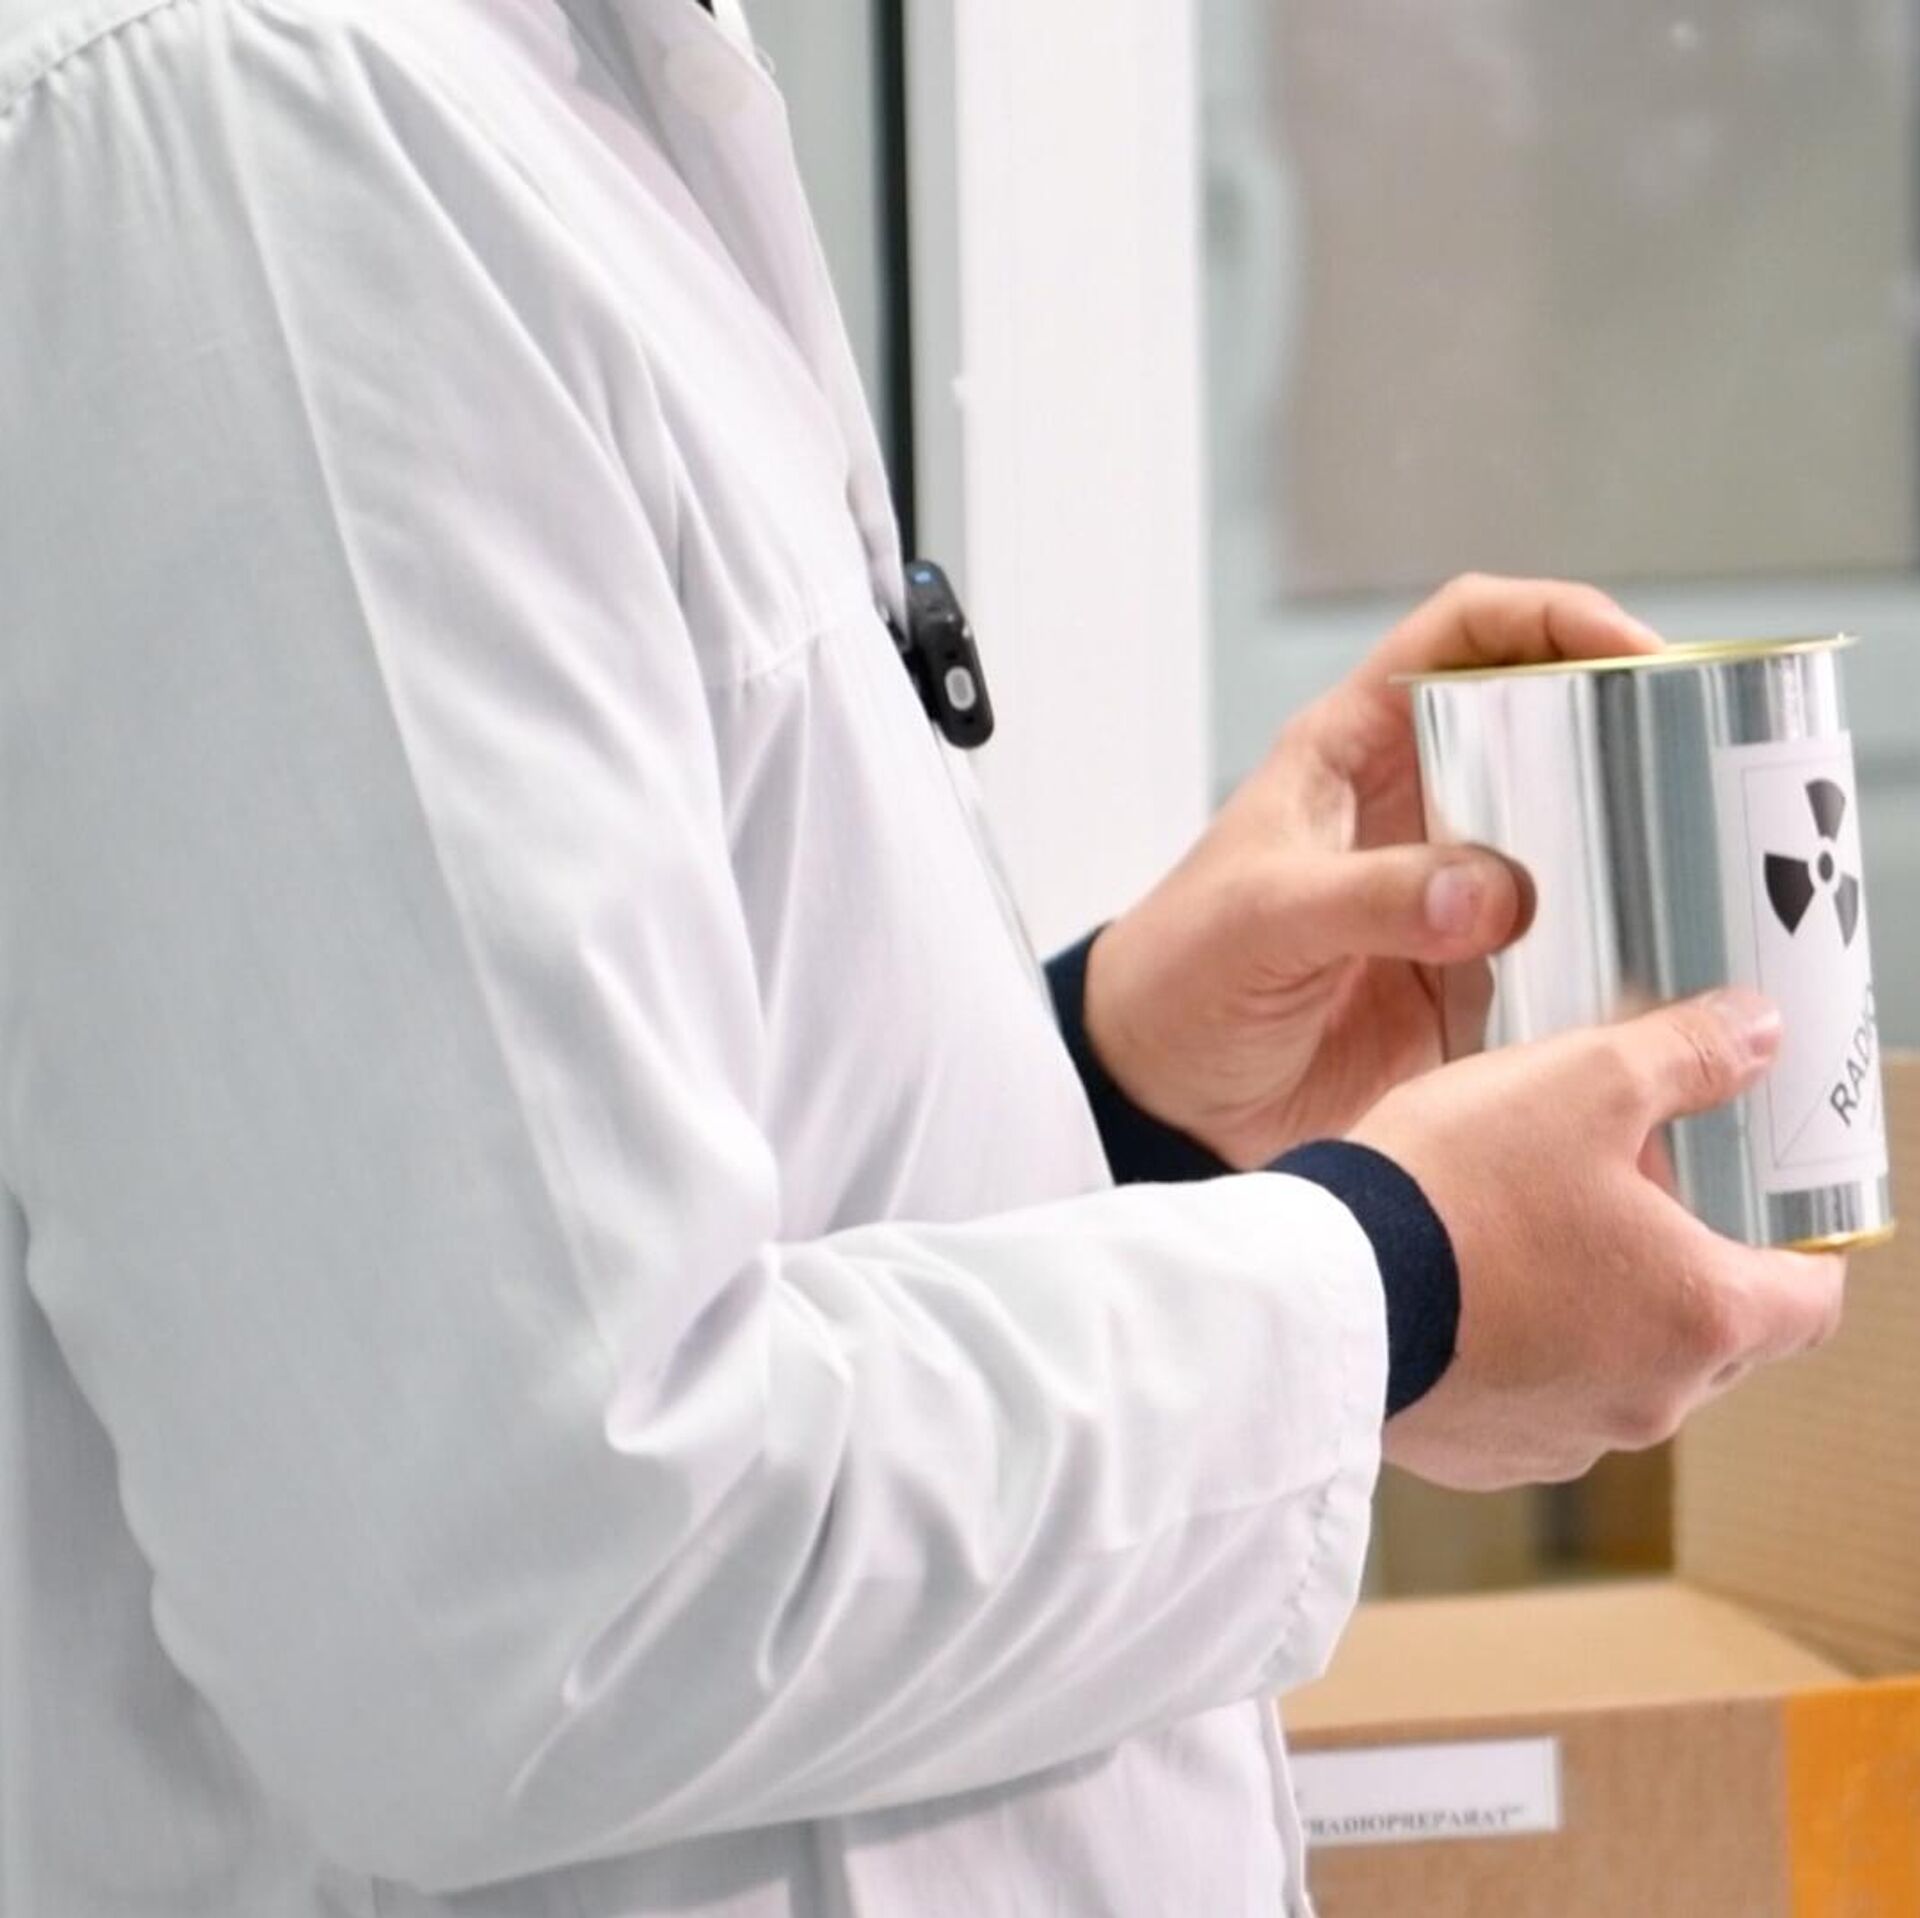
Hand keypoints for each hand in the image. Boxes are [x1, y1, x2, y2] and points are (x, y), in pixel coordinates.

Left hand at [1084, 574, 1663, 1167]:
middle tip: (1704, 773)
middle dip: (1627, 738)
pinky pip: (1567, 954)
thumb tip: (1495, 895)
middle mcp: (1418, 811)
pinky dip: (1612, 959)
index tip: (1634, 650)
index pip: (1467, 634)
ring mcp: (1451, 897)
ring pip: (1573, 844)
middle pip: (1549, 732)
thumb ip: (1369, 898)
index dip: (1553, 618)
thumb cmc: (1177, 976)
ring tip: (1707, 875)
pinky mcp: (1472, 983)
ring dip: (1632, 857)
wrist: (1160, 1096)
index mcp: (1355, 750)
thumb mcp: (1259, 918)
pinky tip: (1657, 978)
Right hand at [1351, 989, 1846, 1489]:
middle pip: (1711, 1332)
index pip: (1810, 1298)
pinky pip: (1532, 1401)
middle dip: (1675, 1261)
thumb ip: (1685, 1056)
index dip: (1790, 1244)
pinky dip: (1517, 1353)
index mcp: (1700, 1313)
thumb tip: (1754, 1035)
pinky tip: (1460, 1290)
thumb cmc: (1452, 1190)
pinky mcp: (1483, 1454)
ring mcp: (1564, 1437)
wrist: (1318, 1287)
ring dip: (1592, 1310)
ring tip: (1512, 1232)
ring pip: (1617, 1367)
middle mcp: (1650, 1398)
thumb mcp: (1581, 1080)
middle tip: (1605, 1187)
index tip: (1745, 1205)